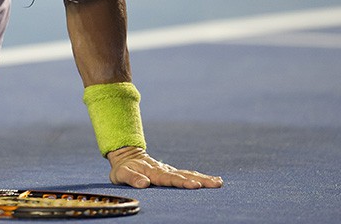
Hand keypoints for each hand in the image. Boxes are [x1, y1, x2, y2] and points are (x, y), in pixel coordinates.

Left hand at [107, 147, 222, 188]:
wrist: (126, 156)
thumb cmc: (123, 169)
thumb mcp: (122, 174)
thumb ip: (132, 178)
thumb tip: (144, 184)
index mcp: (153, 173)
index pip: (169, 179)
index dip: (181, 182)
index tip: (194, 185)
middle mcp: (164, 171)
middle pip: (184, 176)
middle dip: (200, 180)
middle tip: (214, 184)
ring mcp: (169, 171)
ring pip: (189, 174)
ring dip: (204, 178)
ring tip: (218, 183)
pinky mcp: (172, 173)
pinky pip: (188, 175)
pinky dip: (200, 177)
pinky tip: (213, 181)